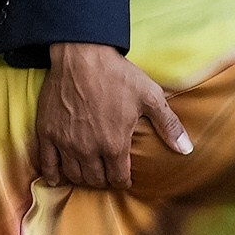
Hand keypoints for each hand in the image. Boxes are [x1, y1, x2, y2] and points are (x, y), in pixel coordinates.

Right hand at [32, 42, 194, 191]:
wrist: (81, 54)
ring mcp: (65, 142)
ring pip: (73, 175)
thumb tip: (187, 150)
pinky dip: (54, 175)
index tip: (123, 176)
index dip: (123, 180)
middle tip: (106, 172)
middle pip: (95, 180)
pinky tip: (59, 177)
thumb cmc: (117, 74)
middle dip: (103, 180)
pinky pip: (47, 164)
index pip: (118, 178)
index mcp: (114, 144)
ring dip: (82, 177)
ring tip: (88, 171)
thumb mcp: (149, 96)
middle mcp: (88, 149)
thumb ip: (168, 125)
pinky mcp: (47, 133)